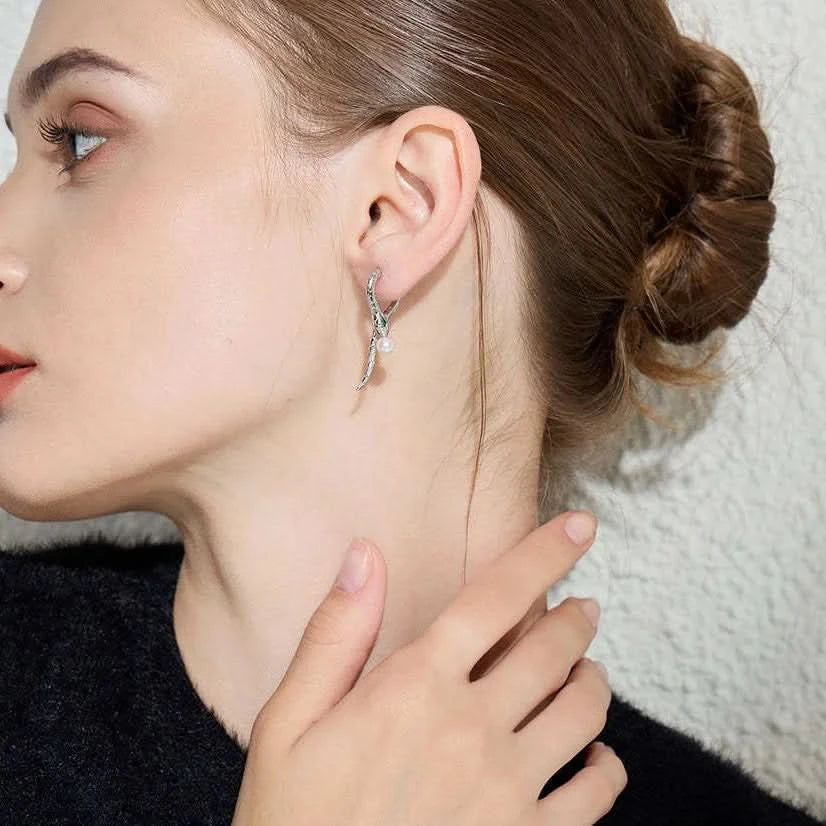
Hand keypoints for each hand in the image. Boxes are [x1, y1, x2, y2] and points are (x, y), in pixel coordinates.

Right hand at [232, 510, 626, 824]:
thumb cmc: (296, 822)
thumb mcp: (288, 723)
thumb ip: (335, 635)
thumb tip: (365, 555)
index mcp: (414, 686)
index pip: (496, 597)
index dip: (544, 552)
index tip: (579, 525)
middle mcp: (471, 728)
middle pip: (552, 648)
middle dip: (577, 617)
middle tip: (585, 607)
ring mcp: (506, 789)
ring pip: (584, 711)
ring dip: (593, 680)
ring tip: (588, 670)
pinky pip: (596, 794)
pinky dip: (607, 765)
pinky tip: (597, 756)